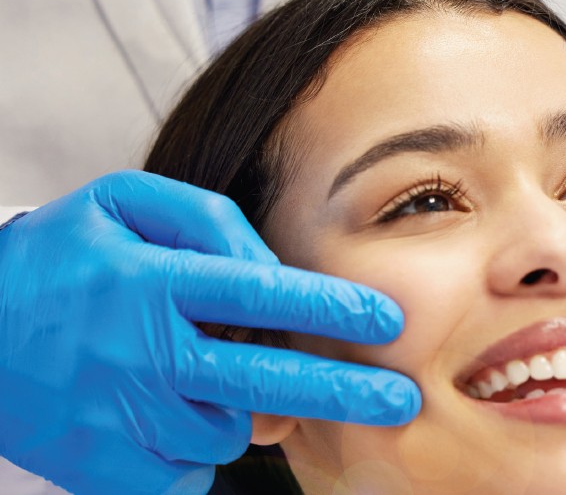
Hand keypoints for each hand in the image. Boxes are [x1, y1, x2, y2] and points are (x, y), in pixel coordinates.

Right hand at [0, 171, 419, 493]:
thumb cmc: (60, 259)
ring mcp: (124, 418)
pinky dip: (193, 445)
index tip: (386, 320)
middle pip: (265, 382)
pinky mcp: (108, 469)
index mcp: (152, 283)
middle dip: (342, 394)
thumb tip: (271, 270)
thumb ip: (206, 220)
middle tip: (399, 402)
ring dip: (238, 410)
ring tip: (194, 377)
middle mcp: (143, 353)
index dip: (330, 309)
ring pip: (229, 430)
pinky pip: (188, 470)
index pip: (260, 295)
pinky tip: (164, 413)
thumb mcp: (123, 203)